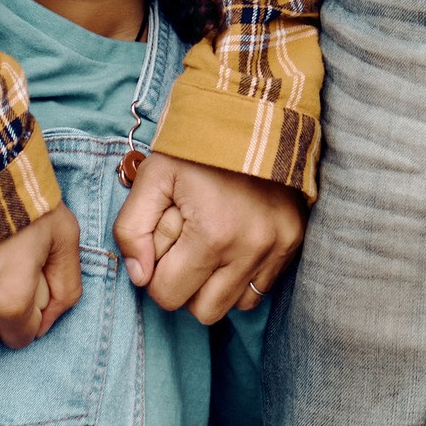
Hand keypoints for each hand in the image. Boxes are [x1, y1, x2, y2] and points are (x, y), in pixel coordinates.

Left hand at [113, 153, 303, 326]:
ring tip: (209, 246)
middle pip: (202, 311)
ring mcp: (277, 248)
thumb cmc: (197, 147)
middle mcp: (250, 248)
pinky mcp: (293, 244)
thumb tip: (140, 277)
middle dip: (185, 287)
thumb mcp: (152, 176)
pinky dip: (241, 278)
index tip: (161, 245)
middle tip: (184, 249)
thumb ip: (132, 229)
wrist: (254, 113)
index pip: (167, 295)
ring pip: (234, 306)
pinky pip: (260, 290)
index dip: (155, 275)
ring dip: (214, 286)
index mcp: (212, 233)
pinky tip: (232, 246)